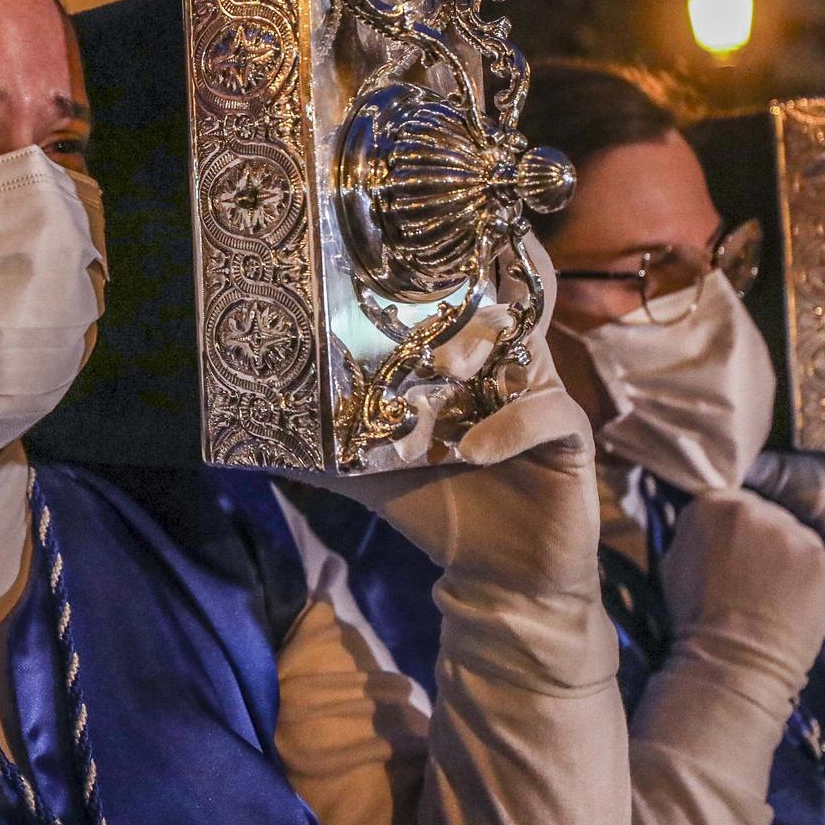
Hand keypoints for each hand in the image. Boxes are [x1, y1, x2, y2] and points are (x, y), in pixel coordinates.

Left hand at [286, 236, 597, 598]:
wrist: (495, 576)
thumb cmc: (439, 510)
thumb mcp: (370, 477)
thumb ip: (322, 451)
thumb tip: (256, 436)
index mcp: (458, 366)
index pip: (451, 305)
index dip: (436, 273)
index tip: (402, 248)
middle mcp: (501, 368)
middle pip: (491, 308)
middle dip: (458, 300)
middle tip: (422, 303)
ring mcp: (538, 395)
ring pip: (524, 347)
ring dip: (481, 352)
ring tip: (446, 368)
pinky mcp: (568, 435)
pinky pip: (549, 415)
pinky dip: (509, 427)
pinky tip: (471, 450)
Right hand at [659, 487, 824, 713]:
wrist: (733, 660)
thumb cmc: (695, 617)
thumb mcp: (672, 561)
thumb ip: (694, 533)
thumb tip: (708, 528)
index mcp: (714, 505)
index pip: (731, 502)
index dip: (732, 528)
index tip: (731, 550)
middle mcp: (759, 511)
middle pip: (769, 516)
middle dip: (764, 540)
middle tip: (754, 576)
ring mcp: (798, 537)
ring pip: (799, 539)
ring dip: (791, 559)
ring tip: (776, 595)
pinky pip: (824, 566)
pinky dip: (816, 583)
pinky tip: (796, 606)